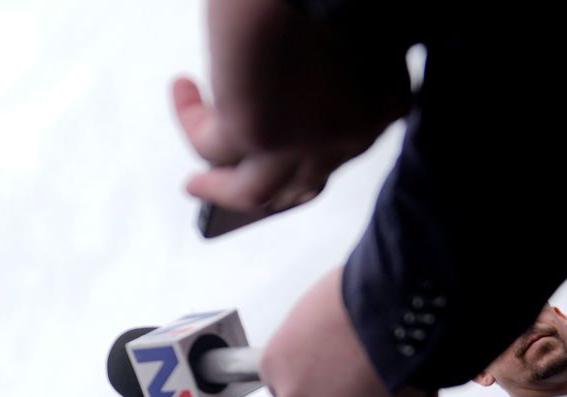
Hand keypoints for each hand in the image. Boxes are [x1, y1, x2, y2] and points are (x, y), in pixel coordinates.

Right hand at [171, 0, 409, 214]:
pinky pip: (211, 147)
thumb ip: (330, 69)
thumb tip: (289, 86)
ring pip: (256, 190)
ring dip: (220, 189)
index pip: (348, 146)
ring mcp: (307, 141)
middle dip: (271, 186)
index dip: (312, 150)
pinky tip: (183, 89)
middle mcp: (350, 133)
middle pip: (305, 181)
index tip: (288, 141)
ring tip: (196, 184)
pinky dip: (191, 122)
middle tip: (238, 184)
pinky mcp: (258, 132)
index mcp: (383, 105)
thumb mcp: (343, 36)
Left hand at [260, 267, 437, 396]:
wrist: (394, 306)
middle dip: (340, 393)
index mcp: (276, 366)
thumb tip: (324, 346)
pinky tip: (412, 377)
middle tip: (366, 368)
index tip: (334, 365)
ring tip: (395, 366)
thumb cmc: (356, 298)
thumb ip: (310, 342)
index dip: (316, 374)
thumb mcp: (314, 312)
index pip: (288, 383)